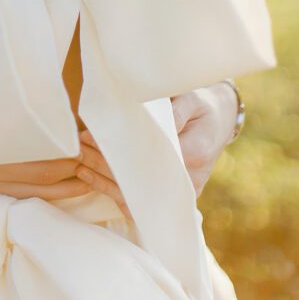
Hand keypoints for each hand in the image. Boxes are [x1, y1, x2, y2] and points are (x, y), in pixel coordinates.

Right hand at [0, 66, 89, 199]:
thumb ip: (24, 104)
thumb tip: (67, 112)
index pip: (42, 159)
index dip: (70, 153)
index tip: (87, 140)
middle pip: (42, 180)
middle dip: (73, 171)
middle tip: (93, 155)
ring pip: (34, 193)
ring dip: (63, 185)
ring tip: (86, 172)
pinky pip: (21, 194)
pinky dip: (45, 189)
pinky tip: (62, 180)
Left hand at [76, 83, 237, 209]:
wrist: (219, 120)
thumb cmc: (203, 107)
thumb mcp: (193, 100)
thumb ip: (174, 110)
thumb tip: (149, 119)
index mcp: (194, 152)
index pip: (149, 157)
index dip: (117, 150)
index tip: (92, 136)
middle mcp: (186, 179)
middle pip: (138, 179)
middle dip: (104, 164)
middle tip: (78, 148)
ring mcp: (179, 190)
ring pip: (136, 193)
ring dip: (104, 178)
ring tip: (79, 161)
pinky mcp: (171, 194)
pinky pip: (139, 199)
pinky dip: (113, 190)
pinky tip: (90, 178)